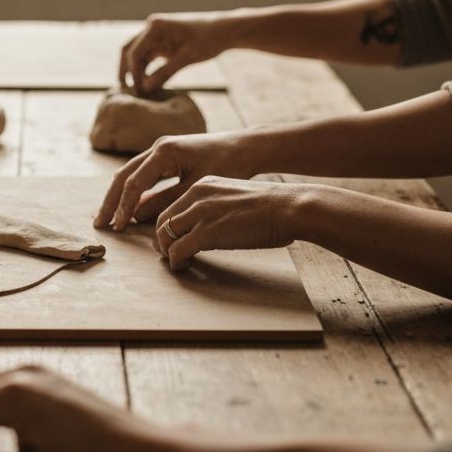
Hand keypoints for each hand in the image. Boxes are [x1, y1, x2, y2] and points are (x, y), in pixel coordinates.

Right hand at [95, 131, 255, 229]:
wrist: (245, 147)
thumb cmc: (226, 165)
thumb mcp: (195, 187)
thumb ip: (165, 202)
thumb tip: (136, 217)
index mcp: (164, 152)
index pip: (134, 182)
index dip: (123, 206)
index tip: (117, 227)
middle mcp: (157, 147)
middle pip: (124, 175)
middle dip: (110, 201)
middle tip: (100, 224)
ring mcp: (160, 149)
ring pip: (129, 173)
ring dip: (118, 196)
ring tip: (108, 217)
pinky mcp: (166, 155)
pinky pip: (142, 174)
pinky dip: (132, 191)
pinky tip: (129, 208)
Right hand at [120, 11, 239, 94]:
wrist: (224, 31)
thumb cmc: (208, 40)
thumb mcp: (186, 59)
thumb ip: (164, 73)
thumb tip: (145, 89)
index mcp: (155, 27)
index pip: (134, 53)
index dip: (133, 74)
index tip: (138, 92)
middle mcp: (152, 27)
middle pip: (129, 51)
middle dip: (126, 71)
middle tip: (125, 93)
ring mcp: (156, 33)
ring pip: (137, 54)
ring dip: (135, 71)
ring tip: (135, 92)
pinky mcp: (162, 40)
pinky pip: (148, 56)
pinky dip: (146, 69)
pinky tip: (146, 85)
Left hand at [155, 176, 322, 268]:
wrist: (289, 208)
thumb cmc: (272, 207)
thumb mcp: (235, 197)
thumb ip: (216, 207)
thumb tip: (206, 227)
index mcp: (203, 185)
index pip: (172, 206)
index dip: (167, 227)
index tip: (170, 240)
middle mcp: (197, 196)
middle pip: (162, 221)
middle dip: (162, 241)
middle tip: (169, 254)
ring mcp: (200, 213)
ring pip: (165, 235)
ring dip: (168, 253)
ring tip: (178, 262)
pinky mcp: (206, 232)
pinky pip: (178, 250)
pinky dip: (176, 262)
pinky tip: (184, 267)